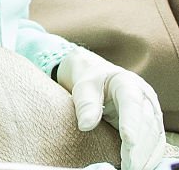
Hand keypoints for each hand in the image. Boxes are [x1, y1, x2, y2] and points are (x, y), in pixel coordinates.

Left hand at [57, 48, 165, 169]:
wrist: (102, 80)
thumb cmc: (93, 84)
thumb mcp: (84, 87)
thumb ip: (85, 104)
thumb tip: (85, 125)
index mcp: (127, 83)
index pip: (131, 104)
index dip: (131, 123)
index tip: (128, 141)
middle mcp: (145, 98)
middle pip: (146, 124)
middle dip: (139, 147)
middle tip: (128, 165)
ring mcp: (152, 113)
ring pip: (155, 136)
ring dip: (145, 156)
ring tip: (132, 168)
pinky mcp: (154, 127)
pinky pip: (157, 144)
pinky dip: (150, 157)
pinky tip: (140, 166)